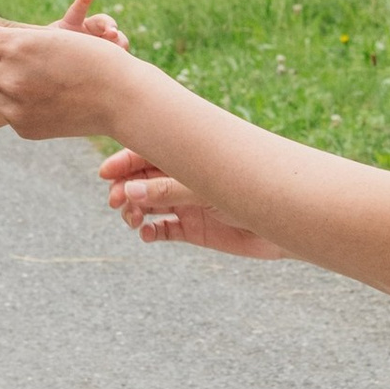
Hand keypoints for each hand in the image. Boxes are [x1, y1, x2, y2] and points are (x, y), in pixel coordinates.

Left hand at [0, 0, 129, 136]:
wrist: (122, 99)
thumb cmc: (91, 56)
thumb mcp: (50, 34)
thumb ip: (5, 28)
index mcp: (20, 49)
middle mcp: (13, 79)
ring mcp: (17, 108)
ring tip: (5, 65)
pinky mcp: (23, 127)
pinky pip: (0, 107)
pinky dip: (7, 96)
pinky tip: (29, 88)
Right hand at [99, 148, 287, 260]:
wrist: (284, 220)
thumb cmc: (251, 192)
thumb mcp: (206, 188)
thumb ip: (168, 189)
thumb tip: (129, 192)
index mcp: (186, 158)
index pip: (146, 154)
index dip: (122, 163)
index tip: (105, 174)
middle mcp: (181, 178)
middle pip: (140, 180)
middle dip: (124, 189)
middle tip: (117, 203)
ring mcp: (185, 203)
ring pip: (147, 205)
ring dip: (134, 211)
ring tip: (134, 220)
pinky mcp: (192, 229)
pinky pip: (162, 230)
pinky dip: (151, 232)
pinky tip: (148, 234)